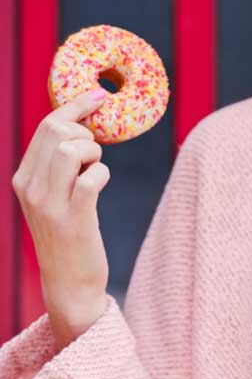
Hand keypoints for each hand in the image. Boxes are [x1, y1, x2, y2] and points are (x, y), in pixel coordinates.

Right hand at [12, 89, 111, 349]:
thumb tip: (81, 128)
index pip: (45, 128)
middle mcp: (29, 188)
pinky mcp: (73, 219)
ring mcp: (49, 204)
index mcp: (23, 178)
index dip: (75, 107)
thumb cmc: (70, 236)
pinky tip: (100, 185)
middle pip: (57, 132)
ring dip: (94, 153)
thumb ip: (58, 167)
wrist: (69, 283)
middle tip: (95, 155)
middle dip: (86, 133)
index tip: (98, 95)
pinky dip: (102, 175)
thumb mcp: (54, 197)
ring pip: (71, 150)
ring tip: (95, 171)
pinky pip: (91, 179)